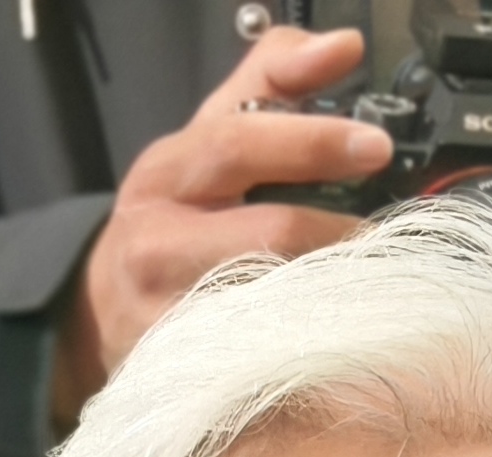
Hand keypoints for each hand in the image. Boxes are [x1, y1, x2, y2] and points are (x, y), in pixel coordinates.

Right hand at [50, 25, 382, 423]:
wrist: (98, 310)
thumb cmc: (176, 216)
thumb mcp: (210, 135)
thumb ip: (274, 80)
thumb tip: (344, 47)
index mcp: (169, 173)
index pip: (239, 146)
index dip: (311, 143)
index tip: (375, 145)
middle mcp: (159, 244)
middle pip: (266, 236)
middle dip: (341, 236)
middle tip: (393, 238)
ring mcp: (166, 316)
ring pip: (269, 308)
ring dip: (335, 300)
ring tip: (380, 290)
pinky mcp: (182, 374)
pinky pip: (260, 366)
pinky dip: (309, 356)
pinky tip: (347, 347)